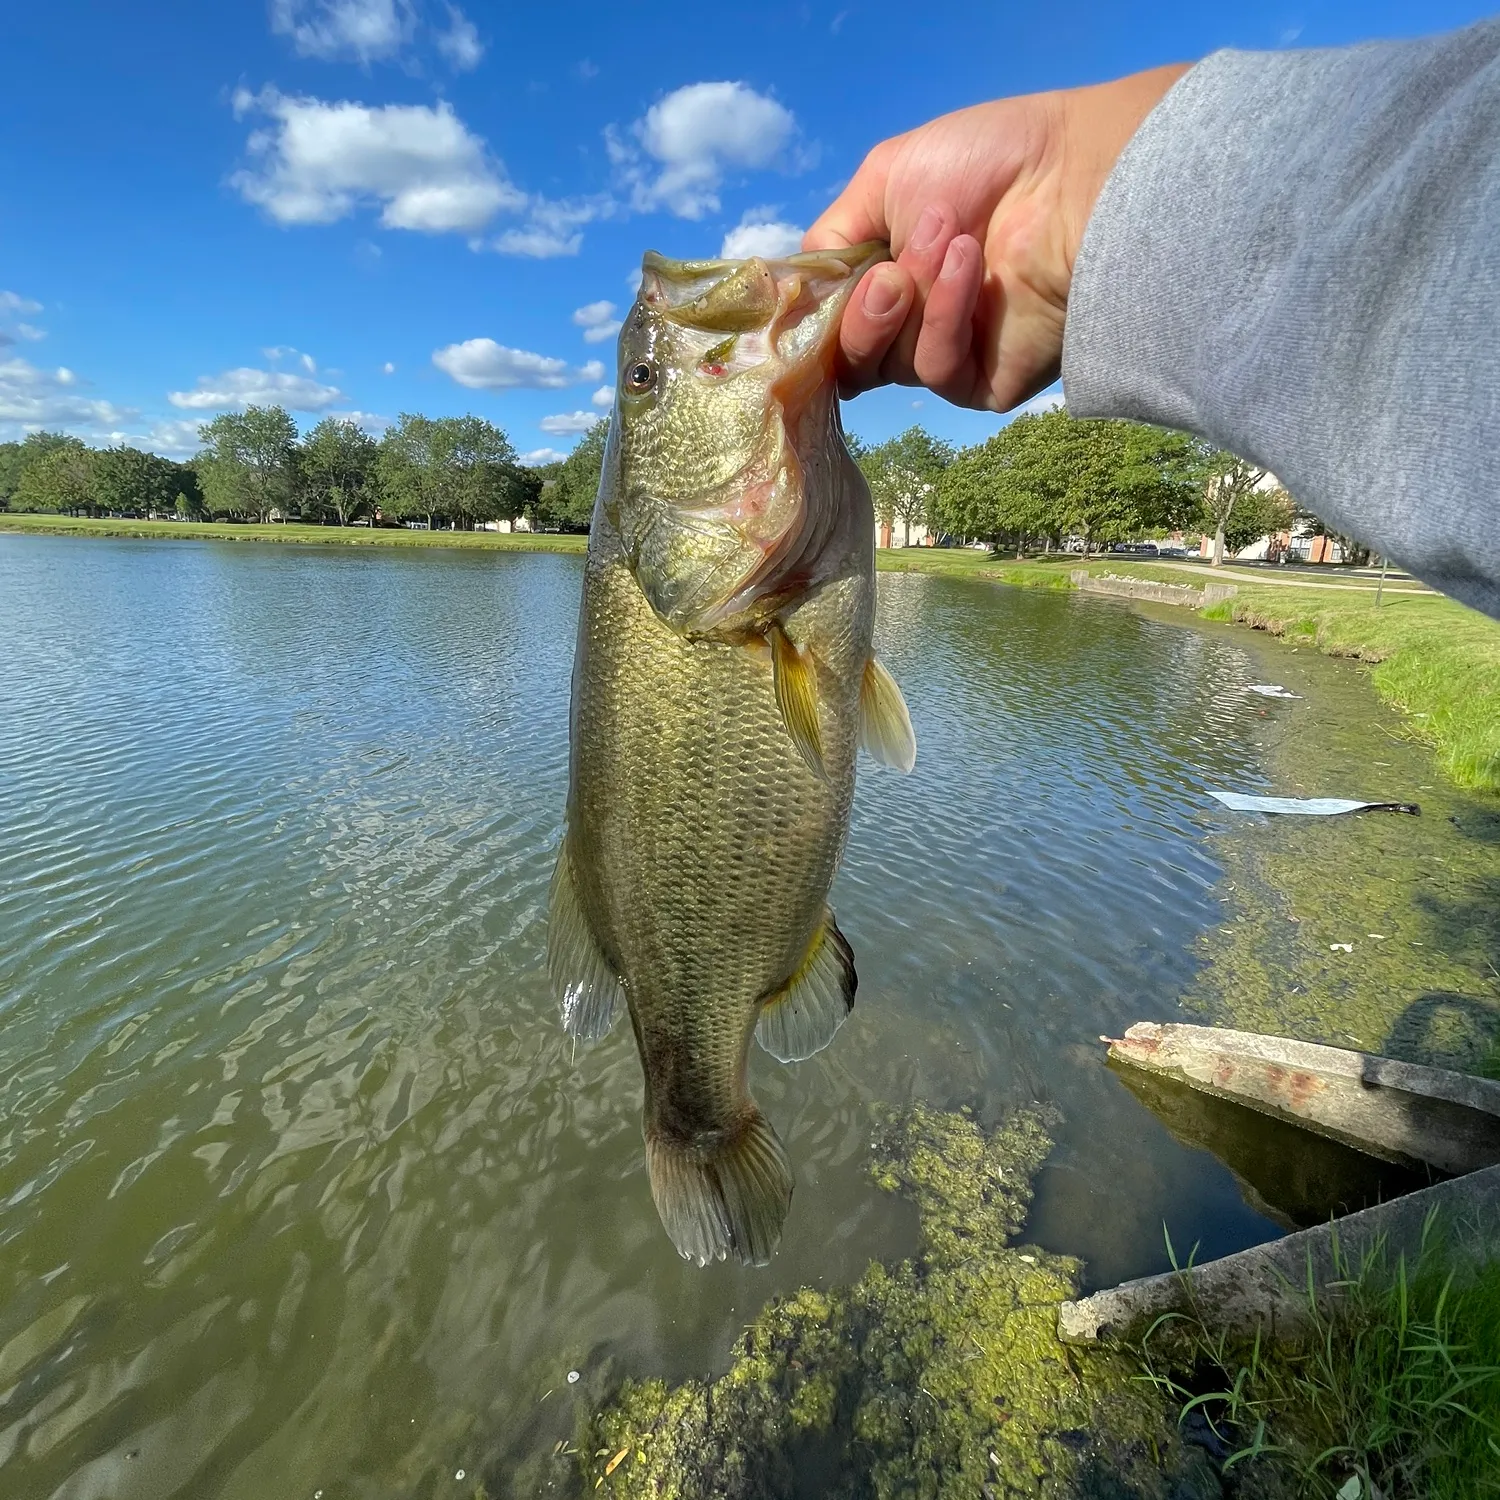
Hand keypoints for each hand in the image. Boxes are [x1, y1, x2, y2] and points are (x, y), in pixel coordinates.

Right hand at [804, 64, 1189, 411]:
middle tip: (889, 273)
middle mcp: (908, 325)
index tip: (807, 298)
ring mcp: (945, 357)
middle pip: (846, 358)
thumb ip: (831, 239)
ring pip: (887, 364)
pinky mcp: (981, 385)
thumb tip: (799, 290)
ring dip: (912, 296)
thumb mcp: (884, 179)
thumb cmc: (986, 163)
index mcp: (883, 279)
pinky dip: (944, 318)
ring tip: (950, 239)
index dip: (811, 319)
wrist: (1073, 176)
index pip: (826, 324)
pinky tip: (971, 269)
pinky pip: (936, 371)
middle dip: (860, 312)